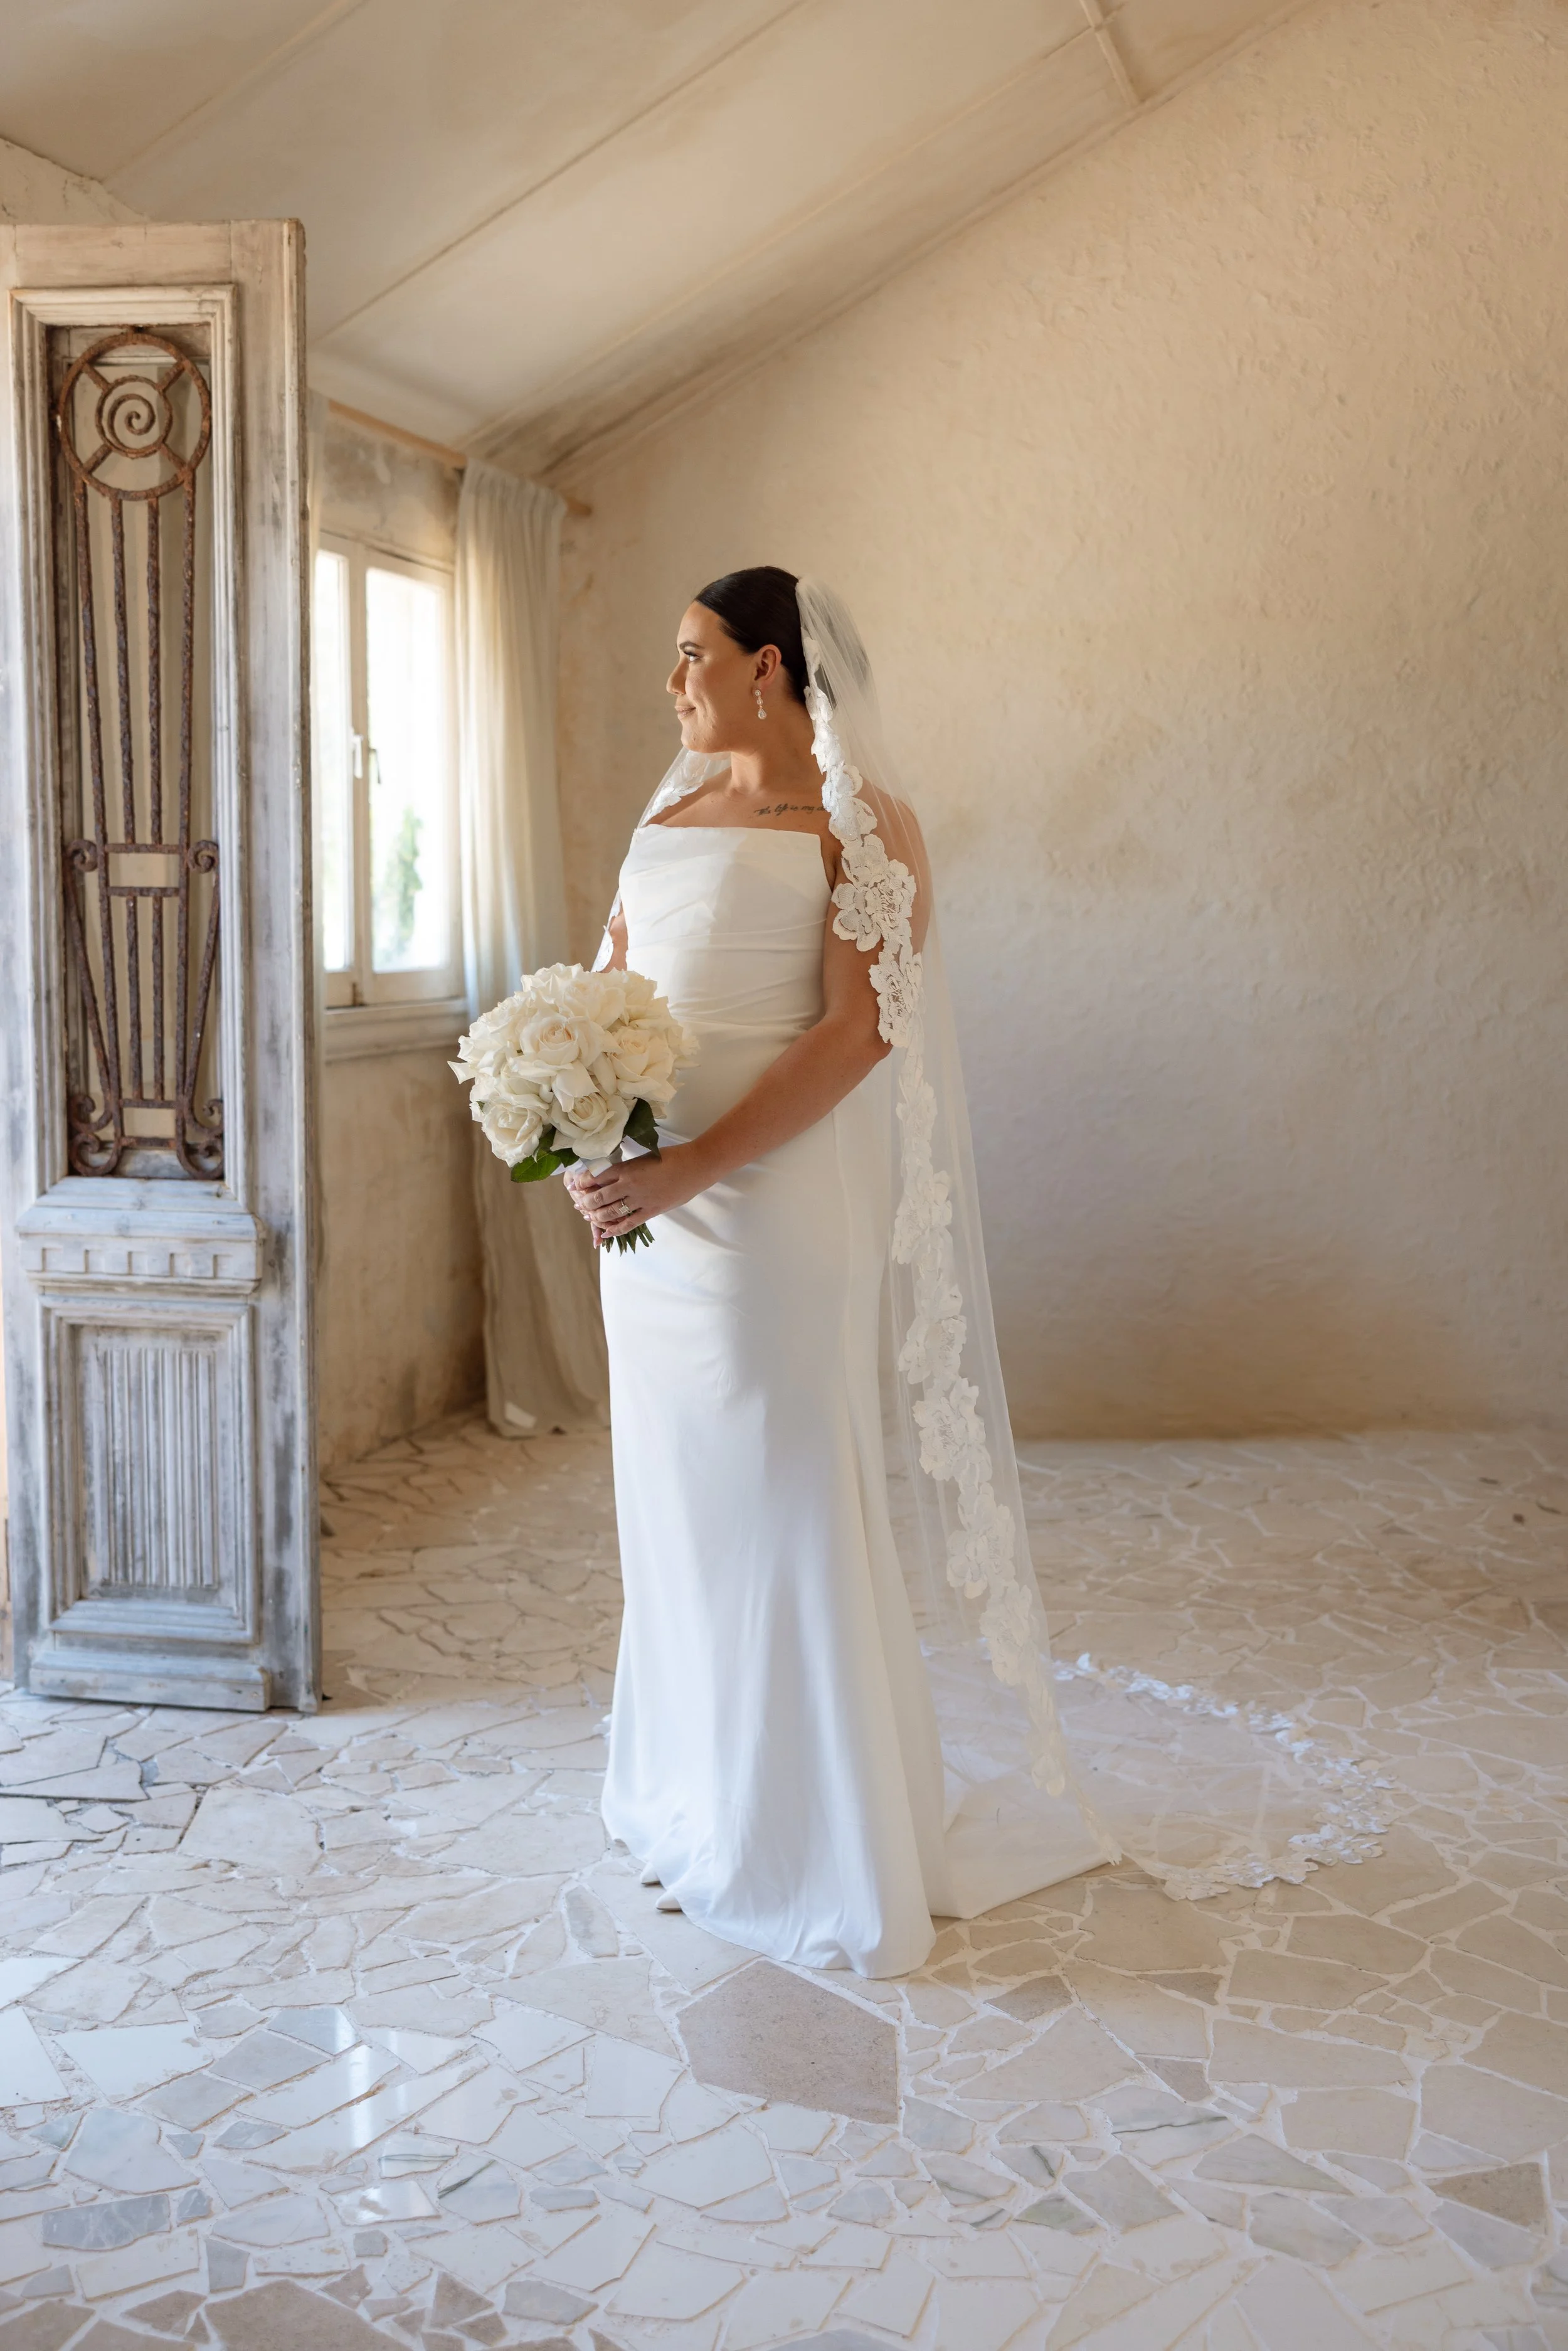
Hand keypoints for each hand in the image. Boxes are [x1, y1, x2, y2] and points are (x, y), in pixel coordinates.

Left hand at [567, 1145, 704, 1244]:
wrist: (695, 1166)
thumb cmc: (671, 1158)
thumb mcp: (644, 1158)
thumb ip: (627, 1168)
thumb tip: (611, 1175)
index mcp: (626, 1168)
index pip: (595, 1177)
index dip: (581, 1183)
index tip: (574, 1186)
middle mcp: (629, 1185)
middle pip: (598, 1198)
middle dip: (585, 1203)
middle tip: (579, 1205)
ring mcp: (639, 1200)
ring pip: (609, 1213)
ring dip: (596, 1217)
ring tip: (589, 1217)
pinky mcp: (650, 1211)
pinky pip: (627, 1224)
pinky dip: (614, 1230)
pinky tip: (604, 1233)